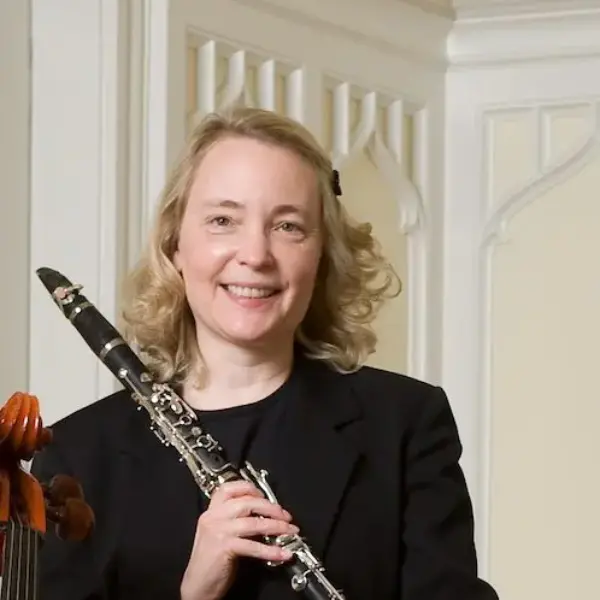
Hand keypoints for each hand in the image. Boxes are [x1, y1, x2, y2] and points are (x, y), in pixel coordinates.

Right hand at [180, 480, 297, 599]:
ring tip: (290, 531)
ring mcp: (218, 531)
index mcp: (212, 511)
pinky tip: (283, 553)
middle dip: (271, 508)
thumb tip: (264, 515)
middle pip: (247, 502)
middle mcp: (213, 517)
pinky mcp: (224, 547)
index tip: (265, 496)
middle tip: (286, 515)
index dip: (249, 489)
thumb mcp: (220, 533)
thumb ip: (236, 520)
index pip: (229, 488)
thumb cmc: (211, 560)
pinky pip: (253, 546)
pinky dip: (271, 550)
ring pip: (253, 522)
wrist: (197, 585)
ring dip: (277, 526)